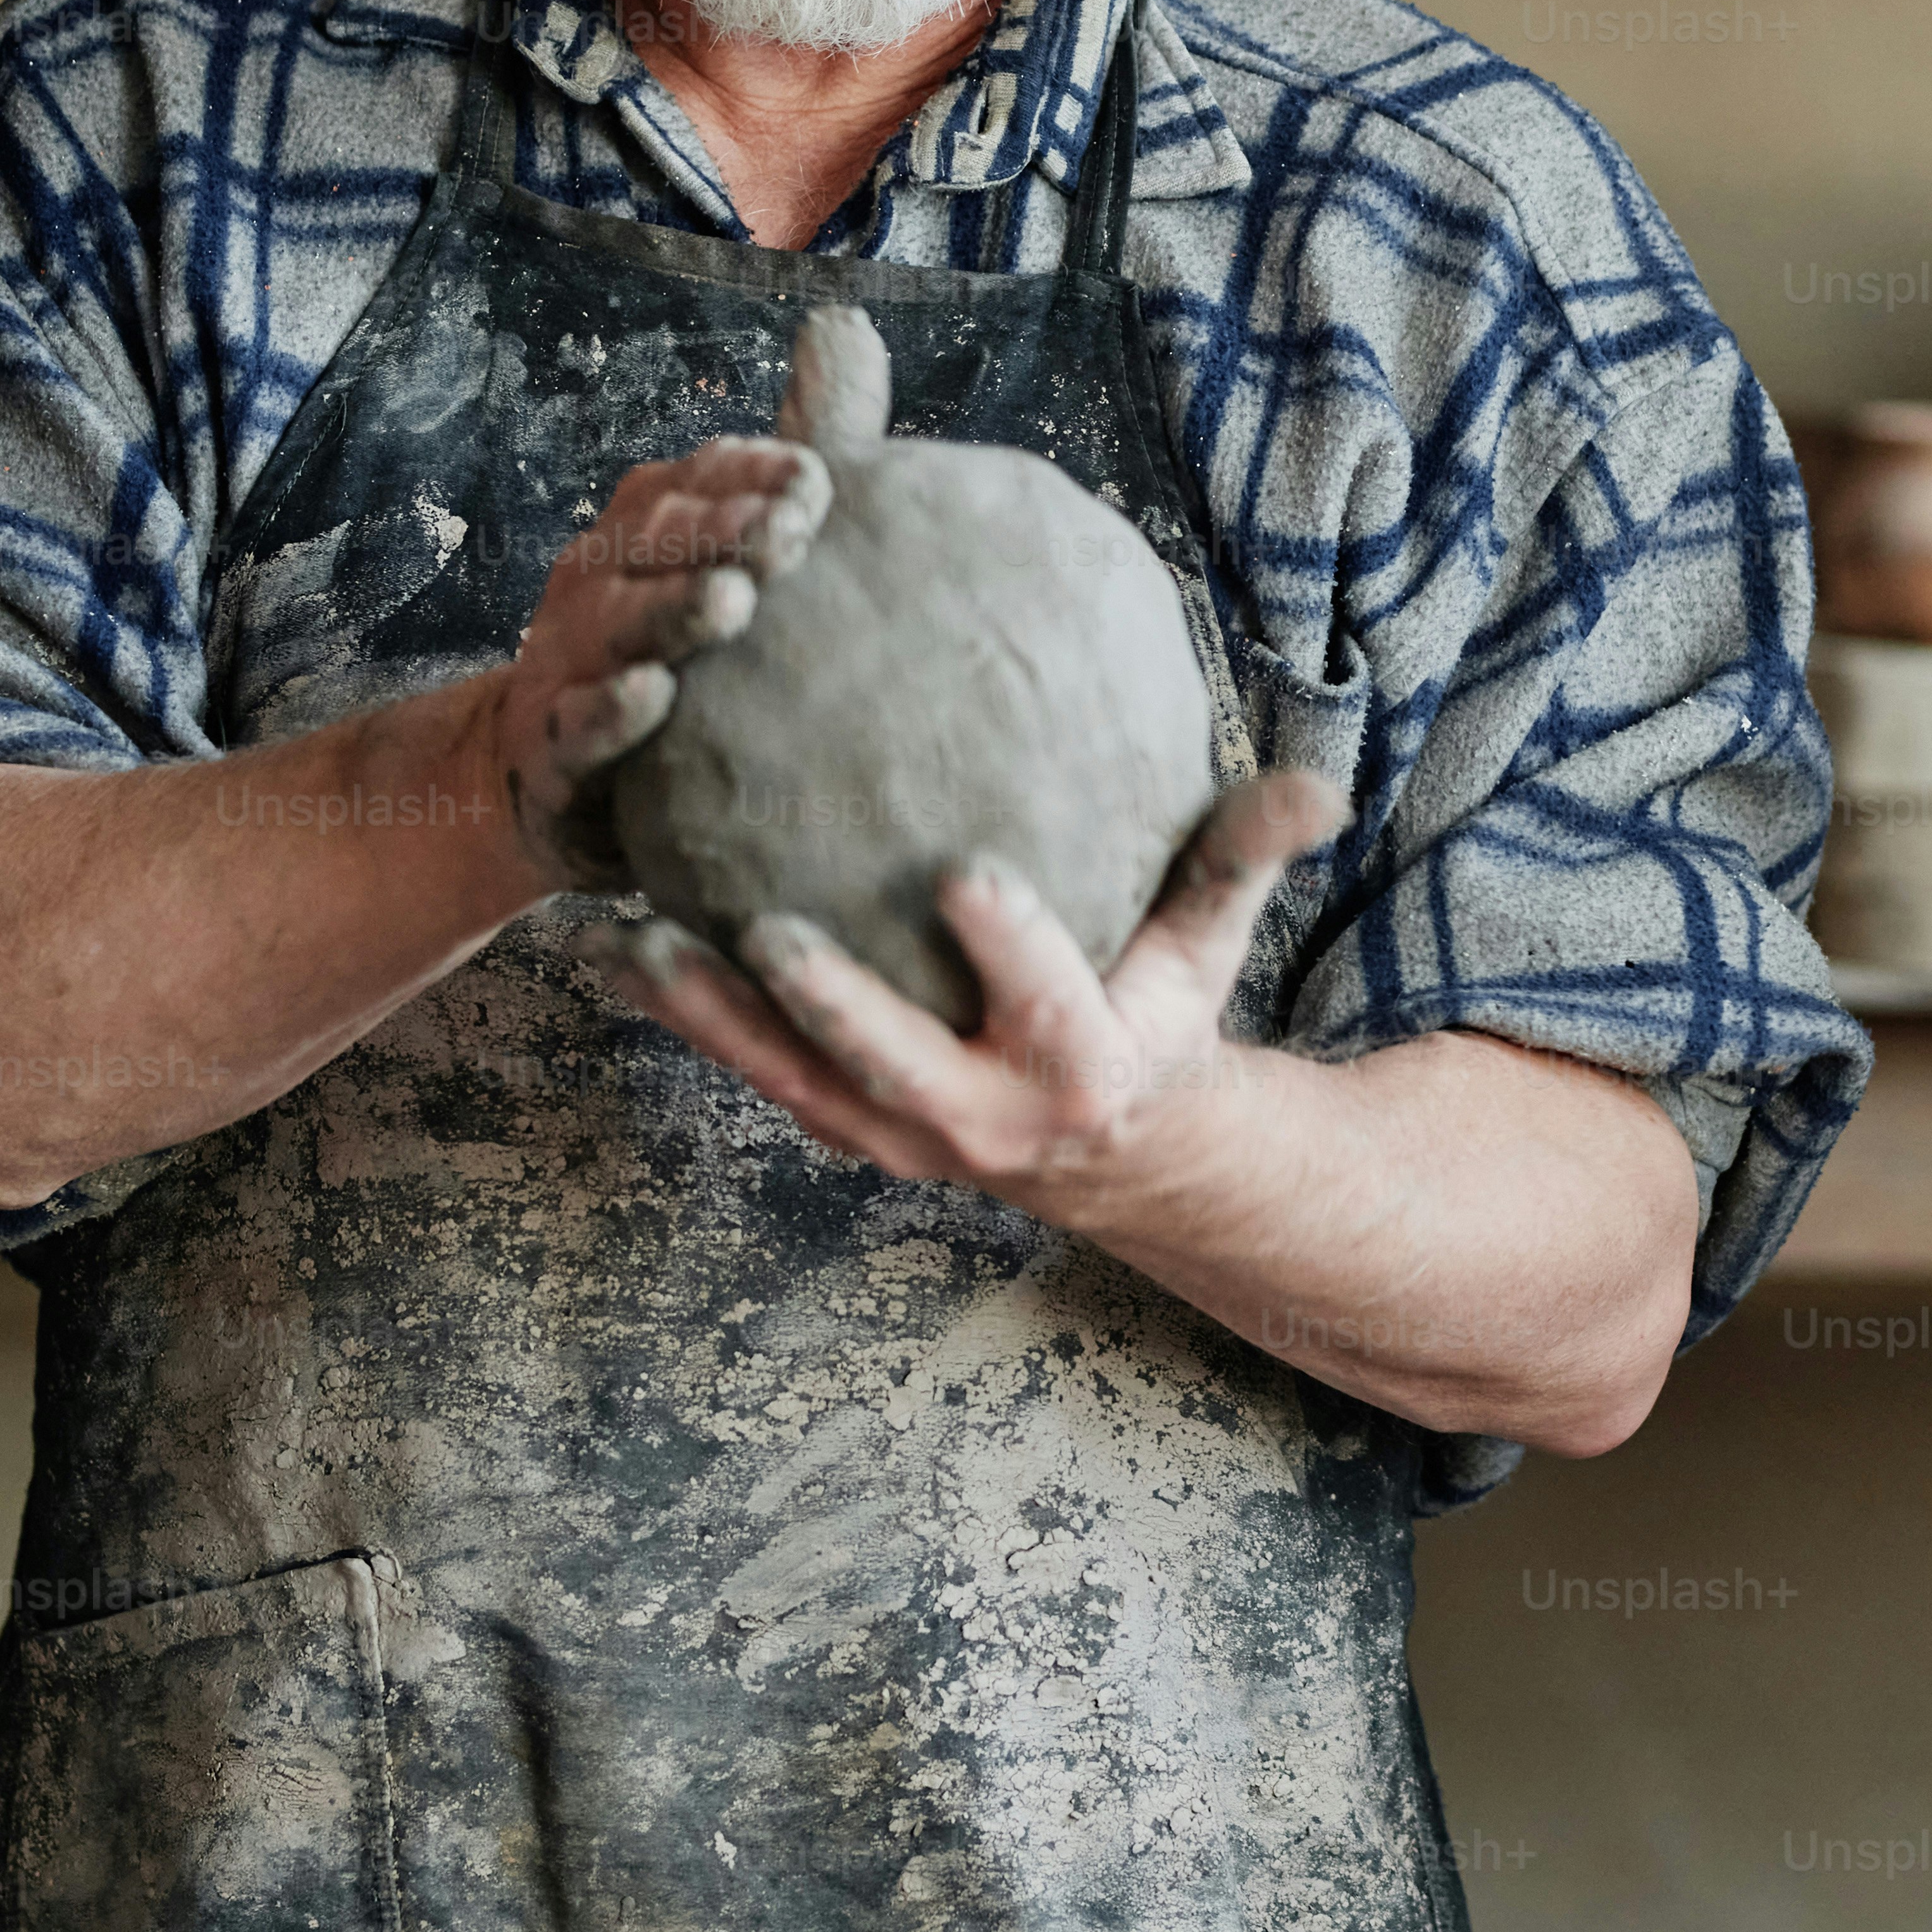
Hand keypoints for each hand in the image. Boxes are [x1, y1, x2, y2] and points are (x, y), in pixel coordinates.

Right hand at [471, 432, 831, 887]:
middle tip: (792, 534)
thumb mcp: (713, 552)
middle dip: (722, 532)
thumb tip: (846, 324)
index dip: (751, 475)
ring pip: (619, 627)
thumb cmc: (658, 641)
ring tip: (732, 601)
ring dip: (672, 610)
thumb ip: (782, 465)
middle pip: (658, 542)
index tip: (818, 479)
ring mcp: (566, 661)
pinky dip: (611, 711)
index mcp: (643, 526)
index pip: (696, 479)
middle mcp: (598, 578)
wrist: (534, 770)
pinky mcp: (552, 750)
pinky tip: (653, 698)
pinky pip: (578, 727)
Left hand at [583, 773, 1345, 1229]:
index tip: (966, 872)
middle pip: (900, 1068)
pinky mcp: (847, 1128)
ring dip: (715, 1025)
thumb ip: (1241, 854)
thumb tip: (1318, 777)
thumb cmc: (1158, 1010)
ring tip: (632, 945)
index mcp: (1085, 1068)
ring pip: (798, 1087)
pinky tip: (613, 959)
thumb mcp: (1207, 943)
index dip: (1011, 947)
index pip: (1048, 1003)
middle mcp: (989, 1119)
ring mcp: (905, 1136)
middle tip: (766, 930)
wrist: (1110, 1154)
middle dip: (833, 1007)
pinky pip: (757, 1080)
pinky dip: (689, 1028)